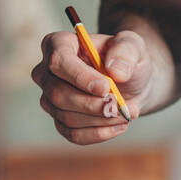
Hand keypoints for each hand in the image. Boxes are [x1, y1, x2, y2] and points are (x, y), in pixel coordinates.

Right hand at [31, 28, 153, 143]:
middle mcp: (47, 72)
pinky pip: (73, 134)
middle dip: (92, 104)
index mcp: (59, 44)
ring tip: (126, 112)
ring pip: (67, 116)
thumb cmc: (126, 60)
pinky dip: (100, 133)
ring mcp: (50, 99)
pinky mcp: (60, 120)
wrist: (132, 84)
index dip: (80, 77)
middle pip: (58, 93)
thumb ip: (126, 51)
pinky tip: (119, 125)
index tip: (105, 88)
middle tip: (120, 106)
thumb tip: (115, 71)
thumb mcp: (133, 46)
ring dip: (101, 119)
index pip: (58, 61)